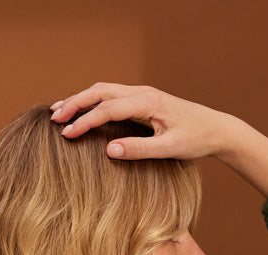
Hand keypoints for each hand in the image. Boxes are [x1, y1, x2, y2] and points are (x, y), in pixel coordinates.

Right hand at [50, 83, 231, 161]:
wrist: (214, 128)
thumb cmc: (195, 139)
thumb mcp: (169, 149)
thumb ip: (139, 149)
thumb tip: (110, 150)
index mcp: (147, 102)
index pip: (107, 109)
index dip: (84, 121)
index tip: (66, 134)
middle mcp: (142, 92)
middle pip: (100, 92)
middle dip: (75, 103)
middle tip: (53, 118)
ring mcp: (141, 94)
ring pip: (103, 91)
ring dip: (81, 99)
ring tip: (59, 111)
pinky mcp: (142, 100)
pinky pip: (111, 96)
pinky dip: (92, 101)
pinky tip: (82, 111)